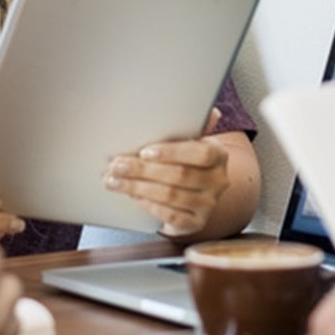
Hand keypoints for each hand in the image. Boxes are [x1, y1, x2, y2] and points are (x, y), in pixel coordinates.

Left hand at [105, 109, 230, 236]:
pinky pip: (170, 216)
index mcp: (219, 155)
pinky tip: (133, 196)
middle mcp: (219, 181)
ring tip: (115, 180)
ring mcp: (209, 204)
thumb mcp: (192, 141)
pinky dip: (149, 205)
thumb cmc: (188, 160)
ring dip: (138, 188)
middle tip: (117, 165)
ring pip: (171, 196)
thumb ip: (193, 126)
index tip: (145, 151)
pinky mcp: (196, 223)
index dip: (172, 152)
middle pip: (180, 175)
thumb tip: (209, 111)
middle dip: (143, 170)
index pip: (201, 153)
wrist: (198, 191)